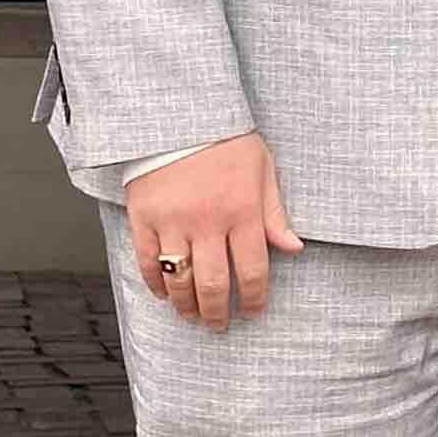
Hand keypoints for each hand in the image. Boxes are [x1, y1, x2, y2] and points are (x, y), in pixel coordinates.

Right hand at [128, 135, 299, 325]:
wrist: (178, 113)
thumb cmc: (225, 137)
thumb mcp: (263, 168)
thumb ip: (275, 213)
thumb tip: (293, 247)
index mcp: (242, 211)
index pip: (252, 270)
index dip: (253, 299)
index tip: (252, 310)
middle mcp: (208, 221)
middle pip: (214, 285)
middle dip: (217, 313)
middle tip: (218, 324)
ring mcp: (173, 221)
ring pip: (180, 280)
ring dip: (186, 305)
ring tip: (191, 314)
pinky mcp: (144, 217)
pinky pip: (148, 261)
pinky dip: (155, 283)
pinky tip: (163, 293)